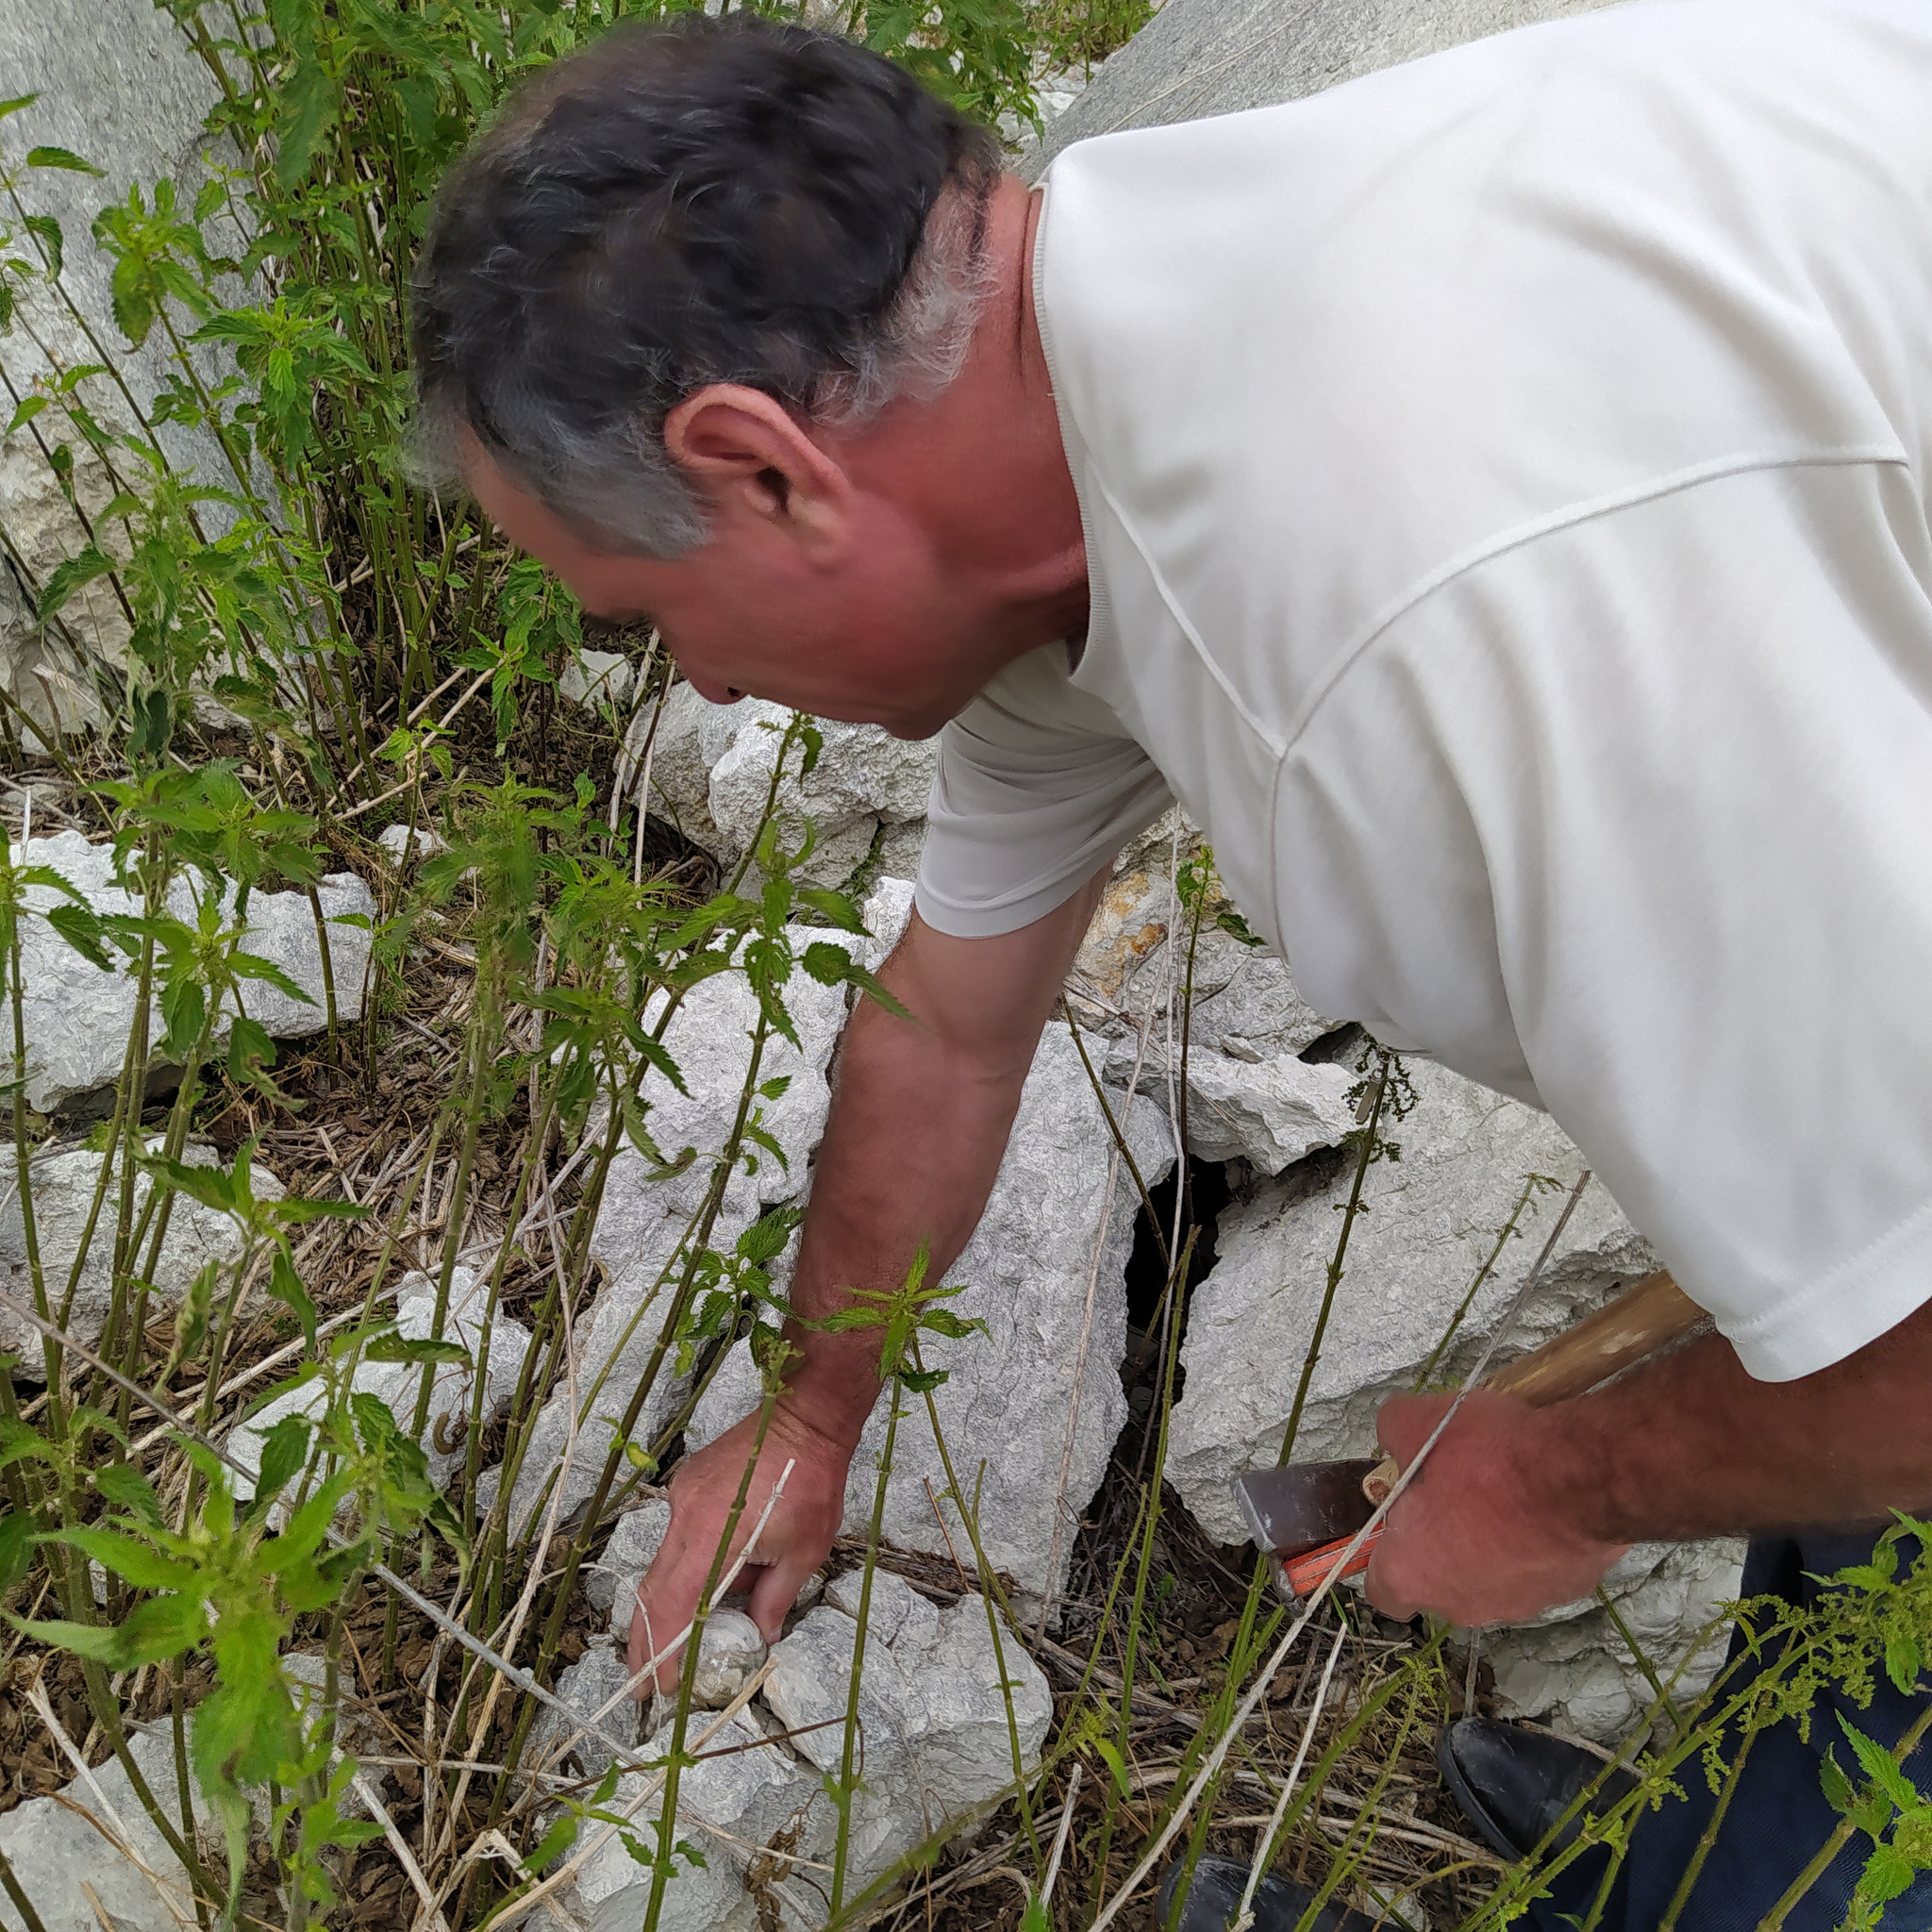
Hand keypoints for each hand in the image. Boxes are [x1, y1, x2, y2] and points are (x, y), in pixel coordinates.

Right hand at [628, 1401, 851, 1693]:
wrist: (803, 1416)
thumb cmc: (811, 1483)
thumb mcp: (805, 1552)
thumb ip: (775, 1598)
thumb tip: (761, 1636)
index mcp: (713, 1538)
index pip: (673, 1605)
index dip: (662, 1649)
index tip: (659, 1685)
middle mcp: (686, 1518)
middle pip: (653, 1589)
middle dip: (644, 1638)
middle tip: (642, 1679)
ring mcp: (682, 1497)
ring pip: (663, 1563)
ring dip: (665, 1603)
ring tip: (672, 1640)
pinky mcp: (687, 1484)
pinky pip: (678, 1535)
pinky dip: (685, 1565)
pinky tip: (708, 1577)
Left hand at [1363, 1389, 1629, 1625]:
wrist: (1579, 1476)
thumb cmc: (1485, 1458)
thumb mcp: (1416, 1421)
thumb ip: (1392, 1433)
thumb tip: (1397, 1436)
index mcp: (1412, 1575)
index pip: (1380, 1589)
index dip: (1386, 1553)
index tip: (1401, 1518)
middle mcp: (1461, 1606)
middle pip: (1440, 1579)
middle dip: (1443, 1540)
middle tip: (1454, 1491)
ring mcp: (1517, 1605)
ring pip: (1491, 1576)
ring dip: (1492, 1541)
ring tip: (1505, 1490)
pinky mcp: (1565, 1593)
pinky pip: (1538, 1567)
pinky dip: (1536, 1542)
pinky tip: (1543, 1501)